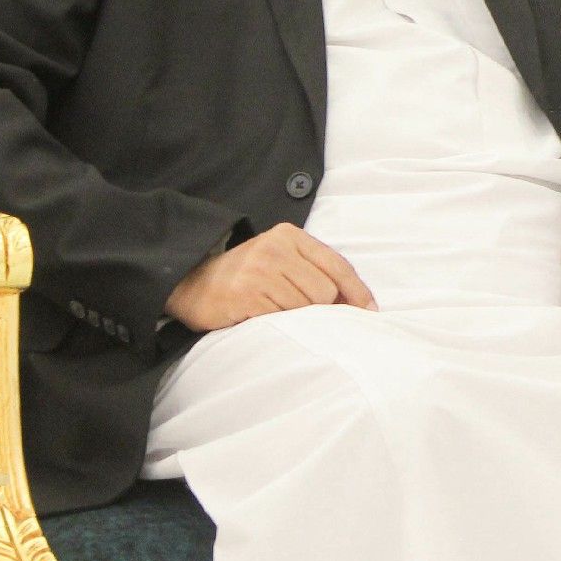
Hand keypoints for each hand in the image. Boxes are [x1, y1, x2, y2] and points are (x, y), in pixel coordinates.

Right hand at [164, 221, 376, 332]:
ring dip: (296, 318)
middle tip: (301, 314)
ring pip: (305, 307)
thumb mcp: (282, 260)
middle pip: (325, 291)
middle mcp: (275, 248)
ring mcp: (258, 271)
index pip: (337, 265)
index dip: (357, 291)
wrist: (191, 282)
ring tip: (275, 312)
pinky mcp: (245, 294)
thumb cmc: (247, 275)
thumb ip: (315, 272)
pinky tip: (260, 317)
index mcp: (290, 236)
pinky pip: (281, 319)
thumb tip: (357, 303)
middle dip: (321, 309)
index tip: (369, 311)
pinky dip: (277, 324)